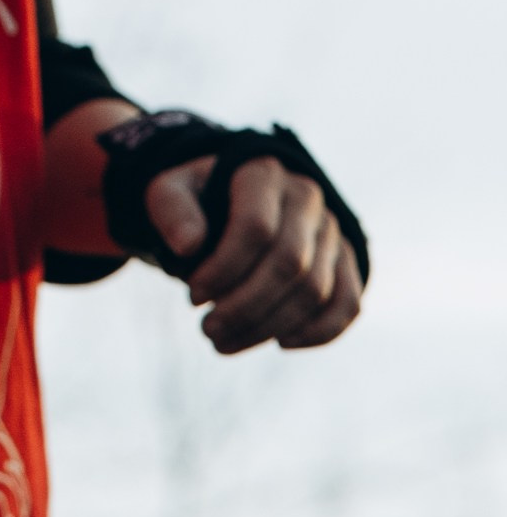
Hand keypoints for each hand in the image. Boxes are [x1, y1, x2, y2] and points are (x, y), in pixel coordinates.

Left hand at [147, 152, 364, 352]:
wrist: (230, 199)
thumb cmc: (197, 200)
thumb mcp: (170, 192)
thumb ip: (171, 210)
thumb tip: (189, 246)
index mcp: (262, 173)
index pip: (256, 228)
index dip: (224, 271)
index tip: (193, 297)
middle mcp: (305, 197)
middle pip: (289, 263)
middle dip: (246, 308)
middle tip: (208, 330)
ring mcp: (331, 229)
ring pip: (316, 289)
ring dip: (270, 327)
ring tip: (226, 342)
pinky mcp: (345, 260)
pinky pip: (348, 303)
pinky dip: (319, 332)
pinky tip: (279, 342)